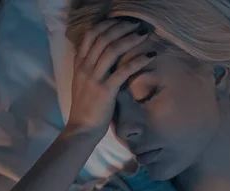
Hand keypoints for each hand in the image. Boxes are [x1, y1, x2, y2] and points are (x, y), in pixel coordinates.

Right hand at [66, 20, 154, 136]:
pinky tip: (150, 55)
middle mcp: (85, 67)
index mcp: (79, 64)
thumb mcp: (83, 82)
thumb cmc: (86, 107)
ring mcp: (94, 78)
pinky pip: (123, 70)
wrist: (82, 128)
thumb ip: (90, 67)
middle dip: (121, 28)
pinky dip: (138, 61)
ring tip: (144, 34)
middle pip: (103, 38)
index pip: (90, 35)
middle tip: (137, 25)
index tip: (121, 22)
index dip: (106, 25)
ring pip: (111, 50)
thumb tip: (104, 55)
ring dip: (130, 39)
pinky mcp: (105, 90)